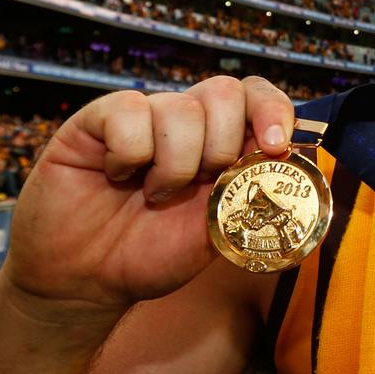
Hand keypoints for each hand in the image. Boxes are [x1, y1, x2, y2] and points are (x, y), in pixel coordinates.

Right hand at [4, 75, 293, 318]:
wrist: (87, 281)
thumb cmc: (152, 254)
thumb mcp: (217, 230)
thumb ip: (249, 193)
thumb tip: (287, 159)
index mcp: (220, 142)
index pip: (256, 96)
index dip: (272, 110)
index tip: (274, 145)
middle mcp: (185, 121)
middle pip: (225, 92)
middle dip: (222, 145)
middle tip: (201, 185)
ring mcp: (142, 117)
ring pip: (180, 107)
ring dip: (175, 164)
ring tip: (155, 195)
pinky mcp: (97, 120)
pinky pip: (129, 111)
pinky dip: (130, 154)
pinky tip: (117, 176)